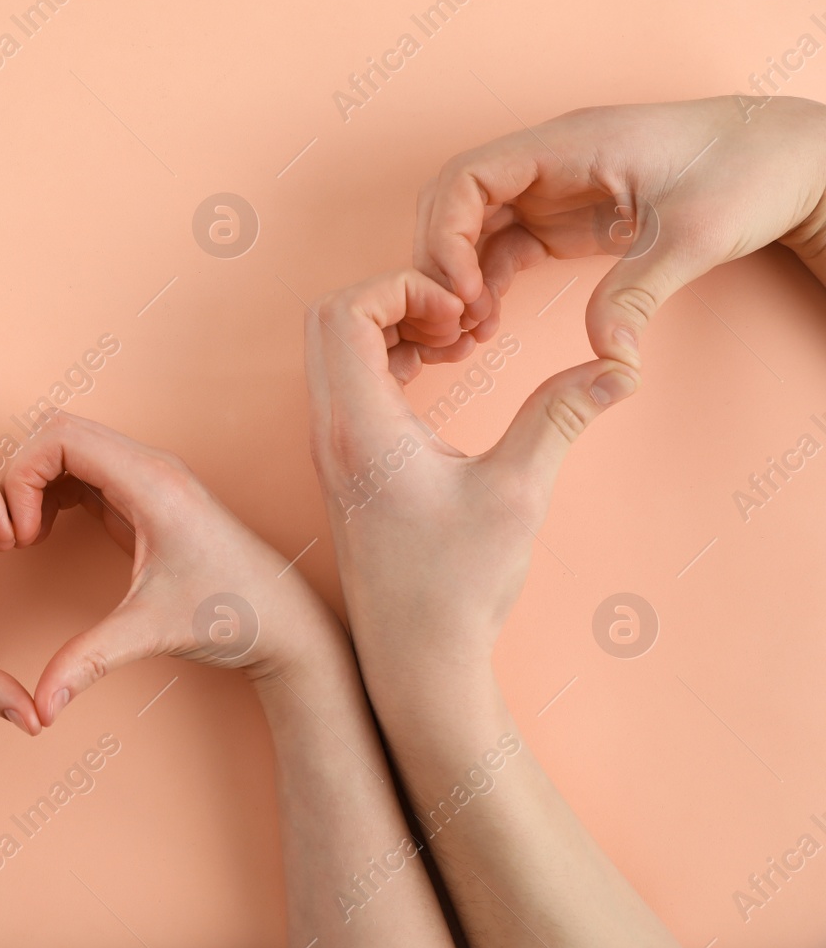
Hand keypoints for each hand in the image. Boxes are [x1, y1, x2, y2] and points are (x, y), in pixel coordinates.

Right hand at [2, 411, 345, 725]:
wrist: (283, 621)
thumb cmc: (232, 615)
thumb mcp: (151, 633)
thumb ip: (89, 662)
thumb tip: (40, 708)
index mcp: (151, 484)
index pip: (61, 436)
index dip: (22, 475)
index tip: (21, 533)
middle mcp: (150, 468)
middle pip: (59, 431)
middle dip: (22, 476)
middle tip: (17, 535)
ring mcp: (147, 479)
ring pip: (69, 447)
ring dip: (36, 482)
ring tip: (29, 536)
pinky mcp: (142, 497)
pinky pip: (83, 471)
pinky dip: (53, 492)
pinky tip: (47, 532)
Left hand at [304, 269, 635, 678]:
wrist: (414, 659)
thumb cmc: (454, 588)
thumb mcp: (518, 494)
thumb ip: (559, 417)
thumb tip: (618, 365)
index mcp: (359, 428)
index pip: (344, 312)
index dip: (402, 289)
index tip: (463, 316)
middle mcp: (330, 430)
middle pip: (330, 318)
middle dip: (398, 298)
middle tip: (463, 321)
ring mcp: (331, 446)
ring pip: (337, 348)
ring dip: (395, 327)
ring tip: (462, 344)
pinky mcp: (344, 461)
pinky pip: (349, 379)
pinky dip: (390, 358)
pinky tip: (446, 373)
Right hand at [415, 95, 825, 365]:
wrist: (793, 161)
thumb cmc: (748, 171)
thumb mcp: (694, 236)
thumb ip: (639, 293)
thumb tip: (608, 358)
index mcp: (568, 145)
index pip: (468, 176)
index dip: (446, 233)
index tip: (458, 290)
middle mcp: (548, 163)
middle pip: (454, 203)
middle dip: (438, 261)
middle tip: (449, 321)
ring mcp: (553, 190)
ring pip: (472, 229)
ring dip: (457, 278)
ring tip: (465, 333)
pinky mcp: (565, 218)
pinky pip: (503, 247)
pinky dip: (485, 284)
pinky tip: (487, 324)